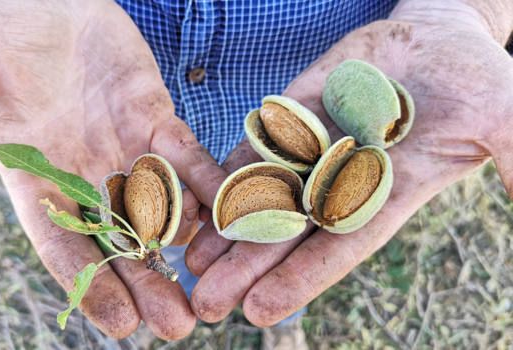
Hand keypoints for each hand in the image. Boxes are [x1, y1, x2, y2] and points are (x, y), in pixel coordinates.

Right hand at [0, 0, 226, 338]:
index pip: (63, 244)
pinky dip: (208, 183)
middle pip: (120, 239)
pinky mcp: (155, 115)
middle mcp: (84, 172)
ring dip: (187, 243)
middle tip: (179, 326)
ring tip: (213, 282)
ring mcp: (124, 146)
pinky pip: (187, 155)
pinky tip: (229, 212)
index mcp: (33, 178)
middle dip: (149, 281)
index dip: (91, 284)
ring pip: (162, 206)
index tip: (120, 325)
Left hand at [186, 1, 512, 325]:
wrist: (435, 36)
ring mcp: (312, 148)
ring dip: (224, 231)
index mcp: (386, 193)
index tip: (259, 312)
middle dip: (246, 268)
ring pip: (261, 195)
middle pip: (287, 232)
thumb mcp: (506, 115)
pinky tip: (194, 199)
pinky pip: (253, 146)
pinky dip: (224, 173)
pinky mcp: (292, 115)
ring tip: (187, 265)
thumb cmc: (475, 76)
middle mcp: (341, 180)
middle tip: (204, 305)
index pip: (339, 246)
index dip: (301, 279)